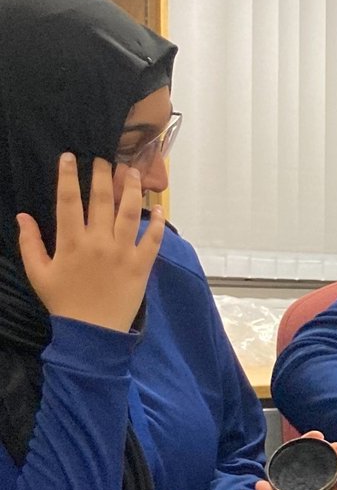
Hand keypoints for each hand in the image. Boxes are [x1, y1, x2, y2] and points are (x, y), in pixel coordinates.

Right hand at [16, 154, 164, 331]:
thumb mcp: (38, 273)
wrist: (92, 332)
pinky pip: (153, 239)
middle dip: (102, 174)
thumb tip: (23, 216)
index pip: (68, 200)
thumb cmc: (63, 302)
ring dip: (131, 189)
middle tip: (104, 158)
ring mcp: (123, 252)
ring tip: (132, 171)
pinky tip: (160, 206)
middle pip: (102, 200)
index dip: (68, 176)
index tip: (70, 157)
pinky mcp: (142, 265)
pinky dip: (157, 222)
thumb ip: (30, 243)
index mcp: (71, 242)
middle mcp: (98, 242)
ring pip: (129, 212)